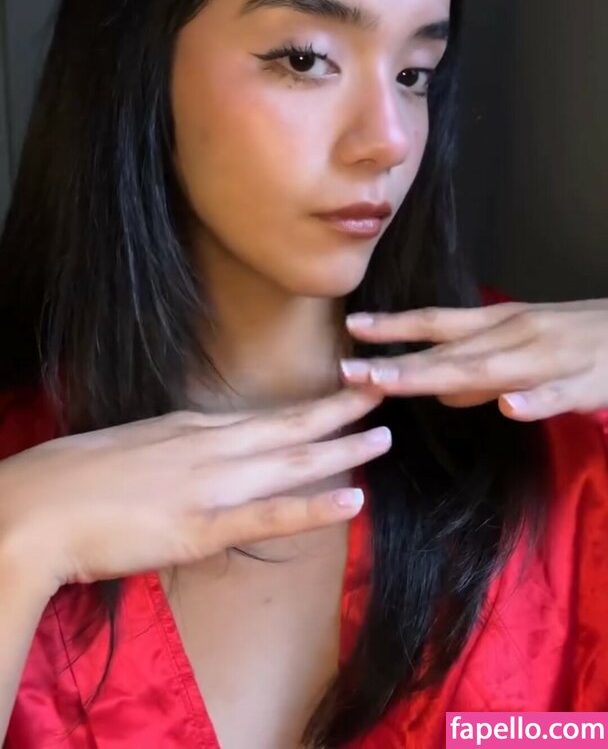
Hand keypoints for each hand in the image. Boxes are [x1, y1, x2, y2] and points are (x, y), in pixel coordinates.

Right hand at [0, 386, 388, 594]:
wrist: (39, 507)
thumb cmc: (77, 480)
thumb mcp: (136, 452)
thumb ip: (175, 454)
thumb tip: (198, 463)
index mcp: (193, 428)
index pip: (266, 415)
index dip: (310, 405)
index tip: (344, 391)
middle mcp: (211, 446)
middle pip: (290, 425)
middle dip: (341, 410)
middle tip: (387, 390)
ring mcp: (211, 483)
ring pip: (293, 462)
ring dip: (343, 449)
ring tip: (384, 438)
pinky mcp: (203, 525)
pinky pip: (271, 514)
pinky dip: (316, 506)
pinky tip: (352, 500)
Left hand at [339, 299, 607, 421]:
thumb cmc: (576, 340)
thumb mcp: (522, 347)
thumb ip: (479, 371)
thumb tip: (436, 390)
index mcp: (501, 325)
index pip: (439, 322)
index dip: (396, 326)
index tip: (352, 327)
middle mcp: (518, 334)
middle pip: (451, 351)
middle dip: (401, 364)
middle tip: (353, 372)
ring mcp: (550, 358)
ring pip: (490, 369)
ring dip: (439, 376)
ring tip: (395, 385)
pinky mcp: (586, 383)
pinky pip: (557, 395)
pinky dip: (533, 401)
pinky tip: (509, 409)